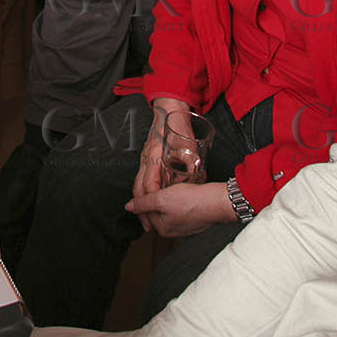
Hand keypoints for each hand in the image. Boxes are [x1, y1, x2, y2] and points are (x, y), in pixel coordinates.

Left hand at [125, 179, 235, 237]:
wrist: (217, 202)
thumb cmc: (192, 203)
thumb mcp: (161, 200)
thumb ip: (143, 203)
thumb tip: (129, 207)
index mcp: (162, 228)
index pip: (145, 210)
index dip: (145, 195)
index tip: (148, 183)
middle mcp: (172, 229)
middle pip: (157, 209)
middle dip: (156, 195)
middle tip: (160, 183)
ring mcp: (184, 224)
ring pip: (169, 206)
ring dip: (168, 195)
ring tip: (171, 185)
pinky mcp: (194, 217)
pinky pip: (181, 206)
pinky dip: (179, 197)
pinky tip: (182, 189)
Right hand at [130, 98, 185, 227]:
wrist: (169, 110)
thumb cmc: (178, 127)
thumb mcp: (189, 145)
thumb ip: (191, 161)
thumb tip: (197, 176)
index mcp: (154, 156)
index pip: (149, 184)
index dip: (151, 201)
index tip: (154, 215)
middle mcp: (146, 159)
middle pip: (139, 187)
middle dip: (141, 208)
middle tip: (147, 225)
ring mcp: (145, 158)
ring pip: (139, 183)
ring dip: (142, 202)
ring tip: (147, 218)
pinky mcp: (148, 159)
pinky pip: (143, 178)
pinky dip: (145, 192)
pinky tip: (151, 201)